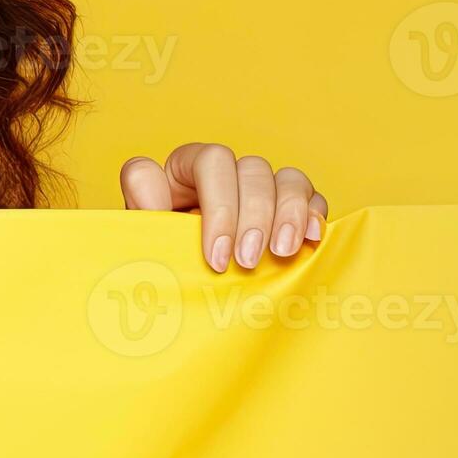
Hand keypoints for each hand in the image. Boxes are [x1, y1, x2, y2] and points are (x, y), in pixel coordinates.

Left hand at [119, 143, 326, 273]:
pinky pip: (311, 199)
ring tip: (281, 253)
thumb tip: (146, 180)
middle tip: (248, 262)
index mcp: (187, 170)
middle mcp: (228, 173)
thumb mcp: (145, 242)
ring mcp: (261, 190)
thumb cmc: (162, 265)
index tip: (217, 258)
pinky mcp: (288, 210)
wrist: (187, 295)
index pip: (210, 162)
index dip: (218, 205)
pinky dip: (313, 217)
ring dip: (289, 215)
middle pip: (252, 170)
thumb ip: (143, 209)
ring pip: (288, 179)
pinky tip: (310, 242)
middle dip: (254, 217)